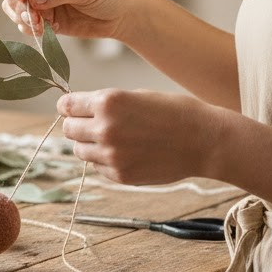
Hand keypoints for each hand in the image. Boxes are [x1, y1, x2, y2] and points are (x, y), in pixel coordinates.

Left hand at [58, 88, 217, 184]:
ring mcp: (112, 154)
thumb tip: (76, 110)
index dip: (68, 107)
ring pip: (79, 150)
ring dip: (89, 145)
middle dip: (77, 125)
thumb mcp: (134, 95)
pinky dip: (105, 161)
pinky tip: (127, 153)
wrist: (205, 141)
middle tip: (93, 125)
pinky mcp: (121, 175)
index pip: (65, 106)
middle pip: (68, 129)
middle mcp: (105, 128)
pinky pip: (97, 167)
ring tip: (114, 139)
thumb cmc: (173, 111)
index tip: (72, 109)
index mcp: (107, 102)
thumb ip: (104, 104)